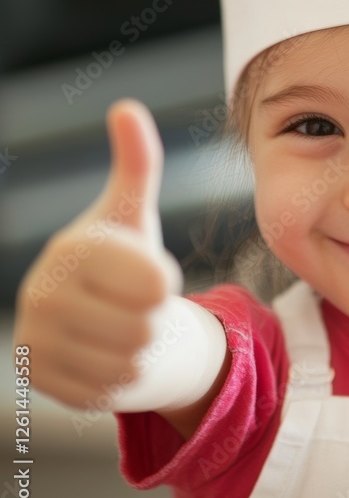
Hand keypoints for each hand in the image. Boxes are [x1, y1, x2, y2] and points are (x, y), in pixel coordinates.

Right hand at [13, 98, 182, 409]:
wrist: (89, 313)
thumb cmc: (121, 257)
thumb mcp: (133, 211)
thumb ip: (137, 161)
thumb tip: (125, 106)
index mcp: (71, 248)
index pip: (157, 284)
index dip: (165, 282)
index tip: (147, 273)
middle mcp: (41, 291)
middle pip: (144, 327)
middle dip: (151, 319)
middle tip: (130, 306)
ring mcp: (33, 337)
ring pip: (128, 362)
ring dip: (138, 350)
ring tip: (119, 327)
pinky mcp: (36, 378)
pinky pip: (106, 392)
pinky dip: (117, 378)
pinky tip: (102, 354)